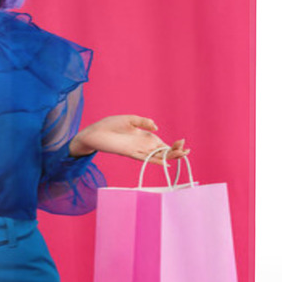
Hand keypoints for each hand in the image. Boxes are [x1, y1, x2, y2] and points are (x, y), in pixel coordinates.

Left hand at [71, 114, 189, 163]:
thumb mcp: (130, 119)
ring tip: (181, 155)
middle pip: (163, 151)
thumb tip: (156, 127)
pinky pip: (144, 158)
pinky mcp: (129, 153)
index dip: (174, 145)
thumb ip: (143, 122)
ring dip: (169, 156)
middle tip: (186, 150)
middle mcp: (143, 145)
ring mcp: (137, 150)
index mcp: (145, 137)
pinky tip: (164, 162)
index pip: (163, 144)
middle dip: (176, 151)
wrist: (95, 132)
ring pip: (156, 156)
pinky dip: (154, 161)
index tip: (183, 142)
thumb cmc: (111, 125)